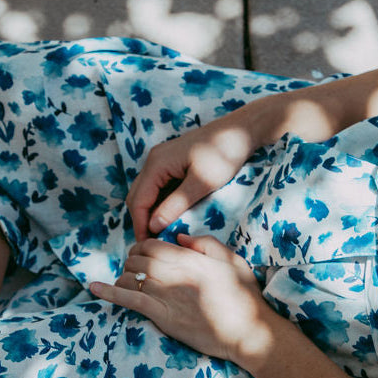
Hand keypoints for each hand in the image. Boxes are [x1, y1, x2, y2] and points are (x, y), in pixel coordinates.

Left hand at [90, 234, 279, 365]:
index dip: (143, 246)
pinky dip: (109, 293)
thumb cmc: (244, 296)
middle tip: (136, 267)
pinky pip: (129, 300)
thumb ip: (205, 243)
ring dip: (124, 275)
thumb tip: (178, 237)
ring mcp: (167, 295)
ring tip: (128, 279)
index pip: (153, 244)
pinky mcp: (162, 316)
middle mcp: (175, 274)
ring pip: (131, 277)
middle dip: (132, 260)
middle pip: (138, 259)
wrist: (248, 332)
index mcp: (191, 258)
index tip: (145, 252)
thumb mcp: (232, 260)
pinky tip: (94, 288)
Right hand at [126, 101, 270, 240]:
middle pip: (137, 197)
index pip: (138, 201)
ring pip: (147, 193)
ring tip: (163, 234)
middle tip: (155, 244)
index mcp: (157, 164)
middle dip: (143, 221)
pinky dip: (161, 204)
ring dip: (152, 213)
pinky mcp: (172, 164)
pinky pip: (159, 187)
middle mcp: (154, 161)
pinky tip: (172, 218)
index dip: (140, 226)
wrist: (240, 131)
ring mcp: (162, 161)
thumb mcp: (202, 183)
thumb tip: (153, 225)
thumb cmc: (224, 154)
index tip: (148, 246)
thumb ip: (176, 204)